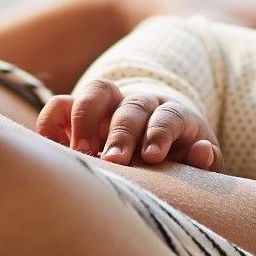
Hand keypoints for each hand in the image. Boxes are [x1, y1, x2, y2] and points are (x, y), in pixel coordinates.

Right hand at [37, 79, 220, 168]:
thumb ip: (204, 161)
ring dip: (86, 119)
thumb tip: (202, 150)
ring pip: (96, 92)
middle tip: (114, 161)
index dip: (159, 133)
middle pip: (131, 106)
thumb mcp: (196, 163)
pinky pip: (61, 105)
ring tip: (81, 152)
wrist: (154, 139)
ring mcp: (108, 105)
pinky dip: (52, 122)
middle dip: (121, 133)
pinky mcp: (79, 112)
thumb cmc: (177, 158)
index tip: (152, 157)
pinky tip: (53, 149)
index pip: (168, 116)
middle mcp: (140, 103)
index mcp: (173, 114)